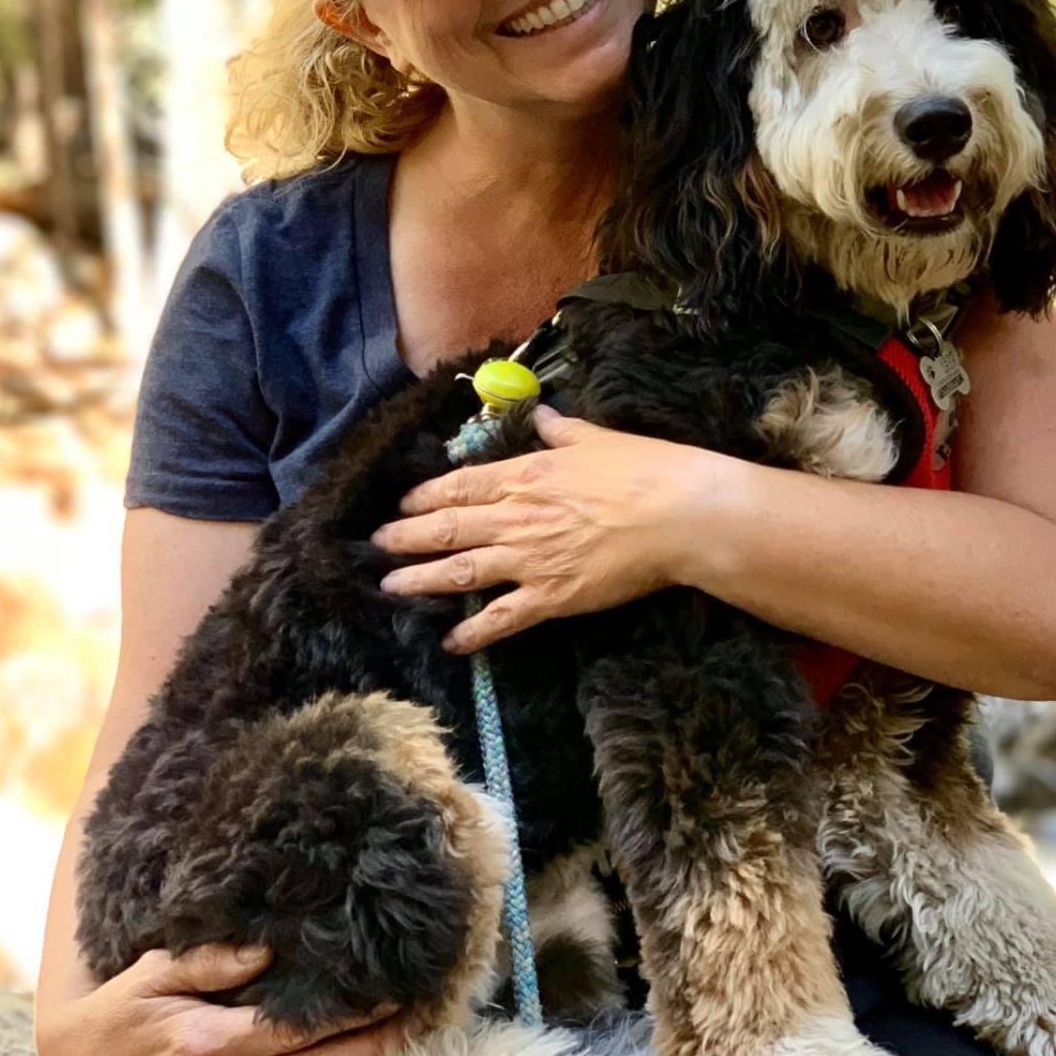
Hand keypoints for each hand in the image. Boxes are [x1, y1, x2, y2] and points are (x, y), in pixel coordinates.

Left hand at [373, 405, 720, 651]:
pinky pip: (501, 618)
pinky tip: (451, 641)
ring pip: (460, 572)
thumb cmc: (644, 470)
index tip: (400, 505)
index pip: (460, 485)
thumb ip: (562, 430)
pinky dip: (472, 632)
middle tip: (375, 547)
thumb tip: (542, 414)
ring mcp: (530, 560)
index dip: (424, 497)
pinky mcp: (551, 597)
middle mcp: (517, 517)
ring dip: (420, 580)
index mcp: (526, 474)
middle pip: (448, 528)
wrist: (679, 515)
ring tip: (391, 587)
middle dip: (405, 539)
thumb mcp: (597, 438)